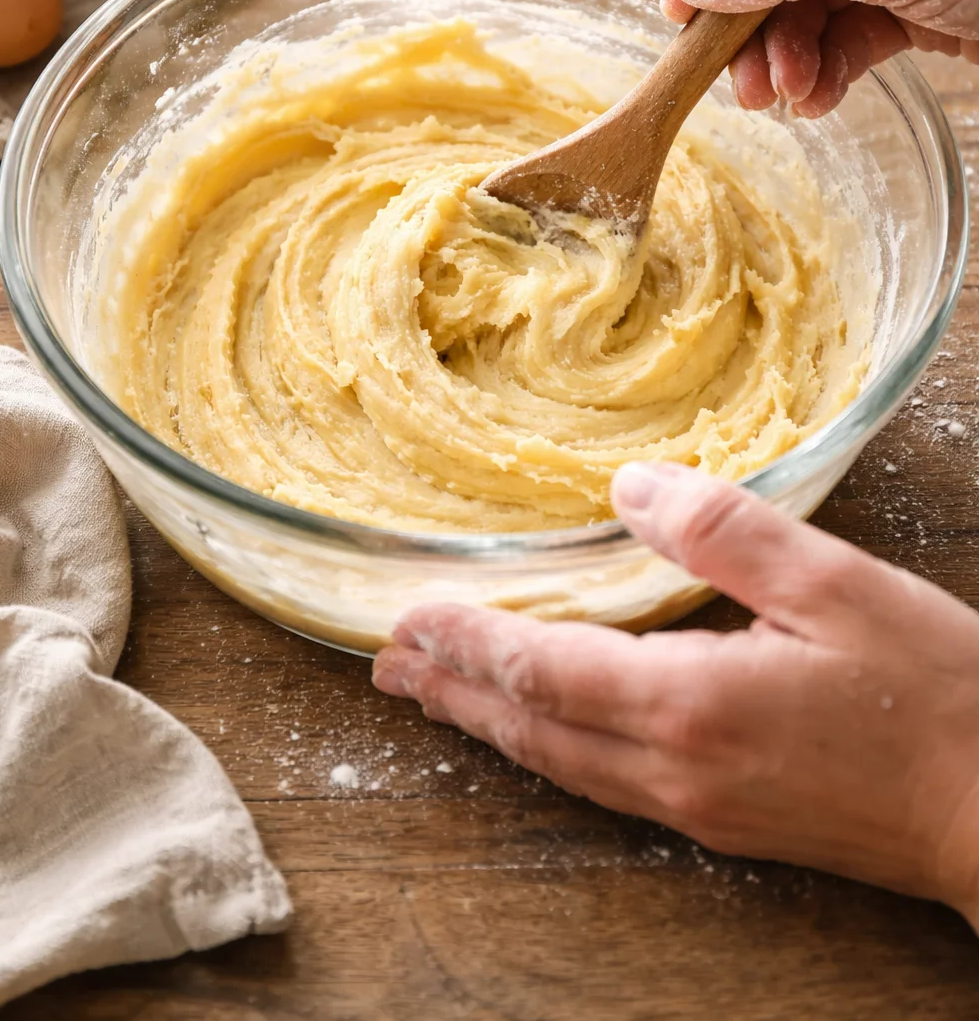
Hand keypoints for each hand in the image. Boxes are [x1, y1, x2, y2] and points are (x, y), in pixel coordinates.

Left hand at [373, 463, 978, 926]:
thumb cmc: (932, 692)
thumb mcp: (833, 583)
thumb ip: (724, 530)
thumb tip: (629, 490)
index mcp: (691, 703)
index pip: (544, 670)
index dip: (468, 643)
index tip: (408, 617)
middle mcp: (675, 767)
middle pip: (533, 728)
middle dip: (454, 693)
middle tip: (386, 665)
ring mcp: (697, 804)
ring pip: (562, 764)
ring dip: (492, 724)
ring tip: (436, 697)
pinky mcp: (724, 820)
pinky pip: (603, 782)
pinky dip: (550, 747)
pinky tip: (544, 731)